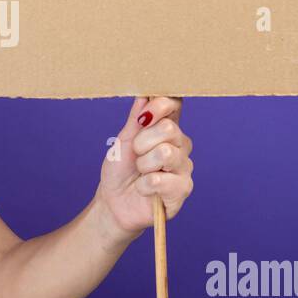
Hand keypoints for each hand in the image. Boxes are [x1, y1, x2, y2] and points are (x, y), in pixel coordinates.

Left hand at [95, 96, 193, 235]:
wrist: (114, 203)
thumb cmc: (120, 170)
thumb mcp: (123, 141)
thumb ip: (136, 119)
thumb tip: (144, 95)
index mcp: (167, 129)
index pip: (175, 105)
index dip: (160, 106)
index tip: (143, 117)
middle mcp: (180, 145)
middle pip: (169, 129)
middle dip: (142, 142)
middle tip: (136, 155)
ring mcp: (184, 167)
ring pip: (166, 153)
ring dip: (143, 165)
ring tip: (140, 173)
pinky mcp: (183, 189)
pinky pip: (161, 179)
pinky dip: (144, 185)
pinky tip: (144, 189)